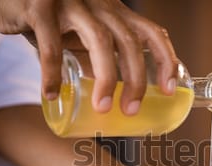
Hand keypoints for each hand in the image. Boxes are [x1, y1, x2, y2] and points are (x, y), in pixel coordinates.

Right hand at [0, 0, 177, 113]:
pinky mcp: (41, 7)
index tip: (170, 90)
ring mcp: (72, 4)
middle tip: (131, 110)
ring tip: (103, 108)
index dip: (166, 60)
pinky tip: (51, 94)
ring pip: (100, 41)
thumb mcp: (86, 36)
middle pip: (130, 42)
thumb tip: (118, 93)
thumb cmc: (55, 21)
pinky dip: (52, 73)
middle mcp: (100, 5)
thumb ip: (102, 57)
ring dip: (105, 79)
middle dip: (136, 79)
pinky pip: (51, 45)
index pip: (152, 33)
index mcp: (116, 13)